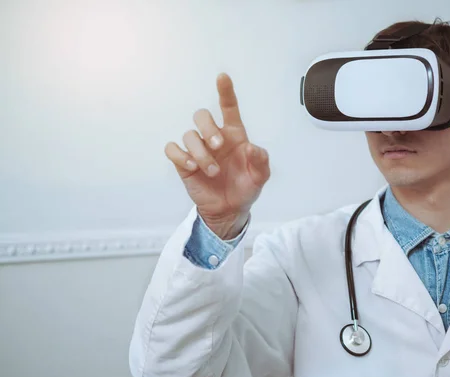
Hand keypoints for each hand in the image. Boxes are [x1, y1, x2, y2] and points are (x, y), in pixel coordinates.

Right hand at [164, 73, 269, 239]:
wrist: (230, 210)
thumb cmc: (246, 188)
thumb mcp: (260, 177)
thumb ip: (261, 161)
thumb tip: (252, 148)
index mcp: (234, 135)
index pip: (229, 108)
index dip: (225, 92)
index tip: (222, 78)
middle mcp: (214, 138)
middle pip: (201, 116)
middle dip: (208, 129)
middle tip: (218, 147)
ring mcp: (198, 149)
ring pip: (188, 135)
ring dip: (200, 153)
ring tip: (212, 171)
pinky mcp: (184, 163)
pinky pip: (173, 149)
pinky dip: (181, 156)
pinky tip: (192, 168)